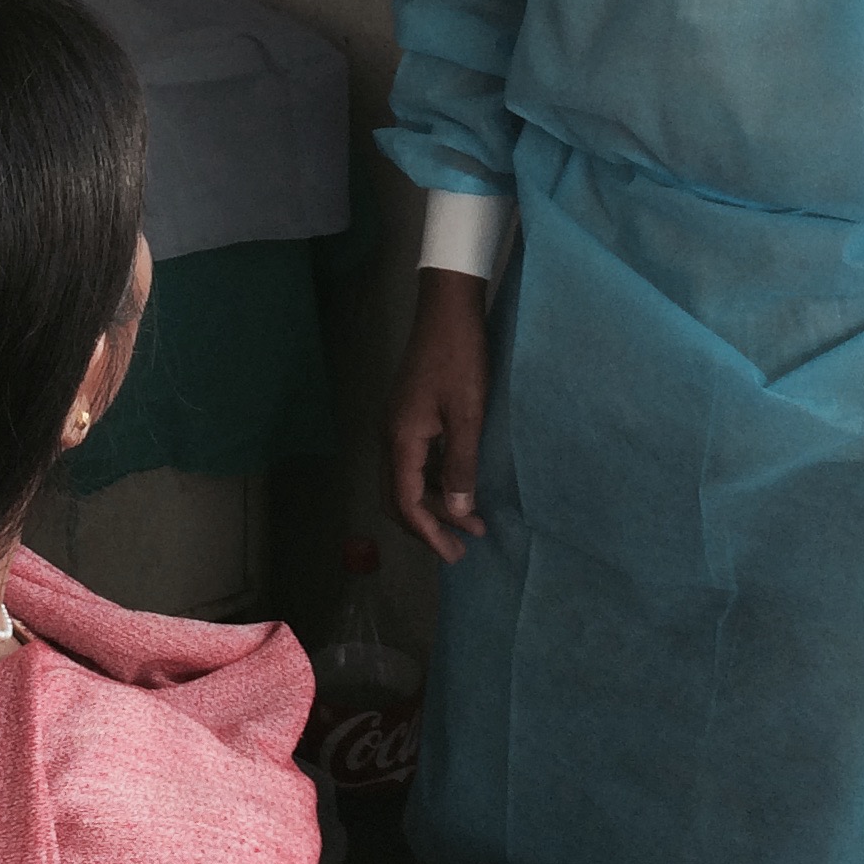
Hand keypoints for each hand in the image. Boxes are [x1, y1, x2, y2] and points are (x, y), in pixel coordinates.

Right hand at [386, 271, 491, 562]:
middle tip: (462, 547)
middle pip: (399, 497)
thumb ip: (461, 464)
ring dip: (436, 504)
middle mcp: (390, 436)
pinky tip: (461, 486)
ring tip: (472, 522)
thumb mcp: (468, 414)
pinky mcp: (409, 414)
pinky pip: (416, 462)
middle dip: (429, 525)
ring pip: (408, 480)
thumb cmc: (460, 359)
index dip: (429, 533)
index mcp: (400, 439)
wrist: (447, 309)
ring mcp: (397, 424)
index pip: (406, 502)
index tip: (454, 554)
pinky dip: (436, 482)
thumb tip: (459, 510)